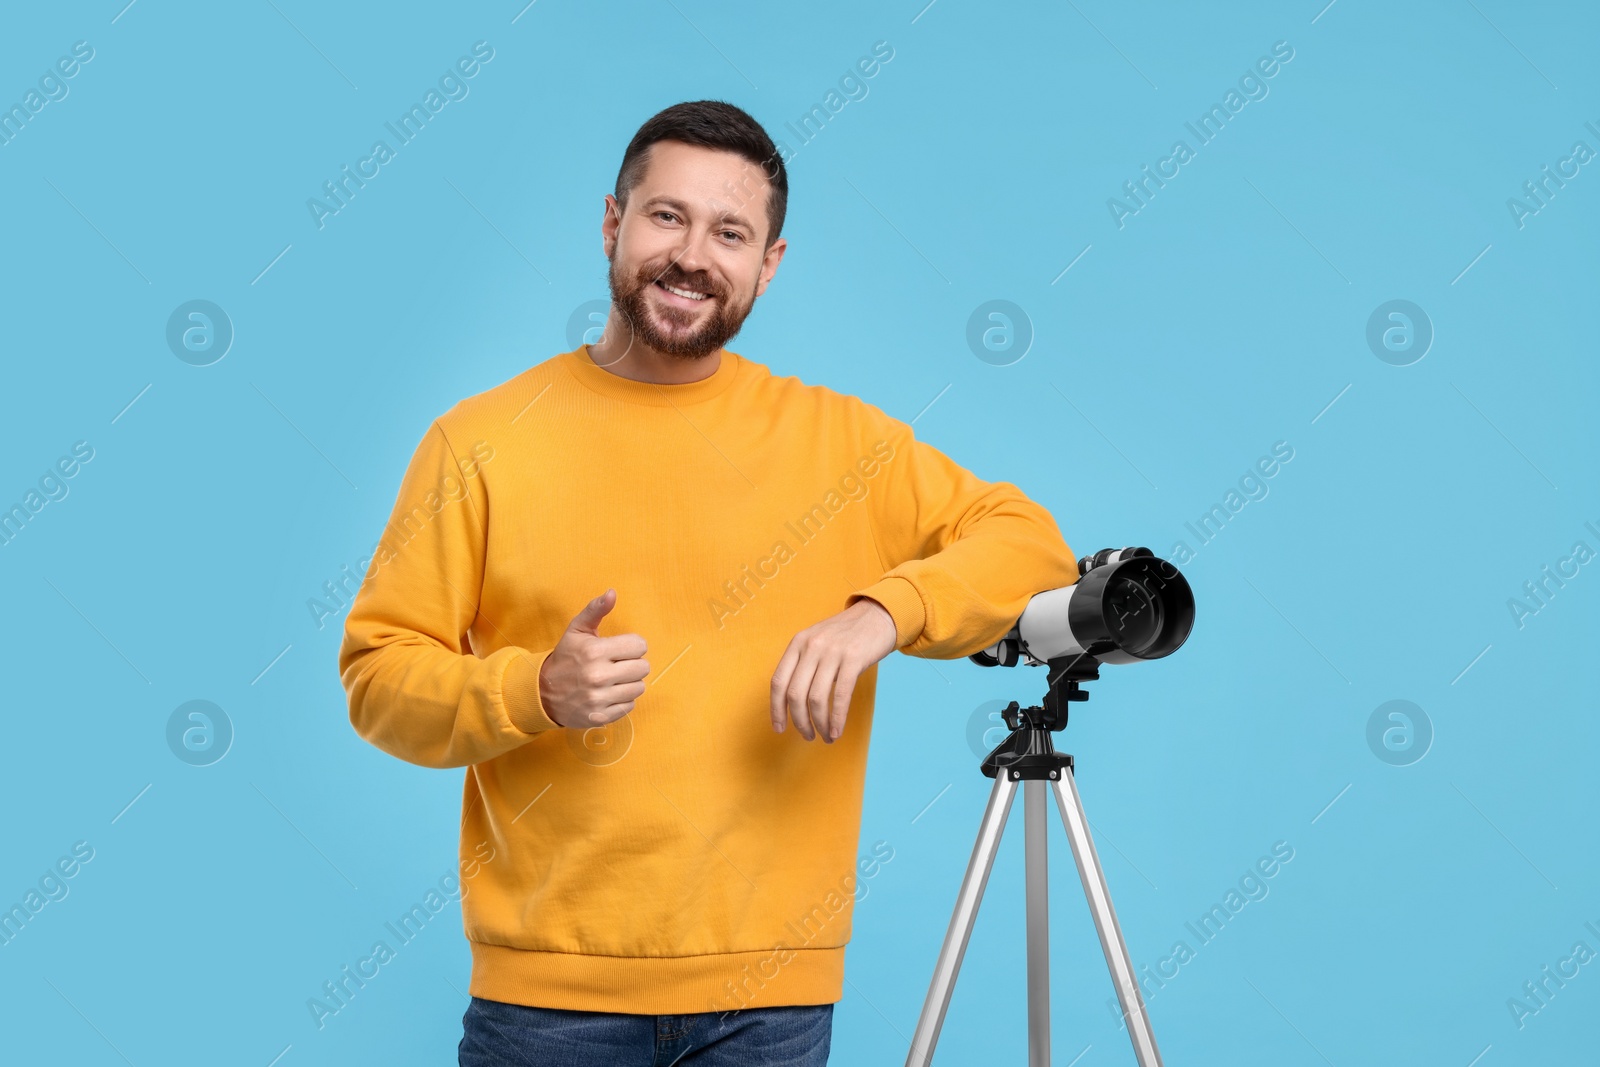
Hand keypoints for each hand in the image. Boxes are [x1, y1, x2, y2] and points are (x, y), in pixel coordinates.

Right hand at [539, 589, 649, 727]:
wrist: (543, 693)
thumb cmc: (566, 658)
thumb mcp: (576, 630)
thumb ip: (595, 610)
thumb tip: (612, 593)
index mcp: (594, 651)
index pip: (639, 646)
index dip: (632, 646)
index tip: (620, 649)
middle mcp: (598, 676)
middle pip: (643, 668)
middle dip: (633, 664)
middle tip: (617, 664)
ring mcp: (599, 699)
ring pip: (639, 688)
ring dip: (629, 683)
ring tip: (614, 679)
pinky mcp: (601, 716)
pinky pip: (630, 705)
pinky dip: (622, 700)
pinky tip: (609, 693)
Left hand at [771, 597, 898, 742]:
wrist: (877, 615)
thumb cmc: (846, 636)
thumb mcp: (817, 642)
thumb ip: (803, 665)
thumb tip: (793, 704)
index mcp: (798, 643)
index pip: (778, 682)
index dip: (776, 709)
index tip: (779, 728)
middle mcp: (811, 646)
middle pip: (795, 694)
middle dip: (799, 721)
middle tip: (807, 736)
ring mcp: (832, 652)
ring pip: (816, 698)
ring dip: (818, 723)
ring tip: (825, 737)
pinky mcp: (854, 658)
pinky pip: (840, 695)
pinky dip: (837, 718)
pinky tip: (837, 731)